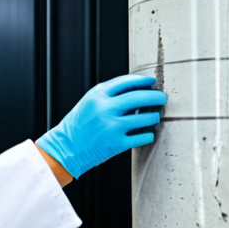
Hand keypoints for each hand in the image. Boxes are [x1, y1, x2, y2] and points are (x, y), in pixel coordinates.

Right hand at [36, 75, 166, 178]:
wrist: (66, 147)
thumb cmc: (79, 124)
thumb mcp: (90, 102)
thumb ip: (110, 95)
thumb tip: (137, 90)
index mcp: (98, 95)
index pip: (127, 81)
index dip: (143, 80)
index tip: (151, 82)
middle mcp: (105, 109)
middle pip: (140, 98)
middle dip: (156, 97)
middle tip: (162, 98)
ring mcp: (112, 127)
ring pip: (145, 118)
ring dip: (154, 117)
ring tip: (155, 116)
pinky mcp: (116, 144)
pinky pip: (142, 137)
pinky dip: (148, 134)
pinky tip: (148, 133)